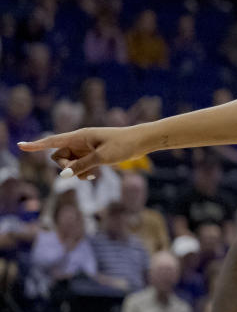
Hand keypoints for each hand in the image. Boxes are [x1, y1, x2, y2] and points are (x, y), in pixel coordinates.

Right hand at [17, 127, 144, 179]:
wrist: (140, 142)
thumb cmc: (123, 145)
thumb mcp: (102, 158)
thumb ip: (81, 166)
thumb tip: (63, 176)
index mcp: (79, 136)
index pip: (53, 141)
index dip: (36, 145)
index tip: (20, 145)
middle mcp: (80, 141)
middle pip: (59, 156)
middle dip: (65, 167)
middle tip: (81, 172)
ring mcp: (85, 148)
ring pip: (69, 163)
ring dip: (75, 172)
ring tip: (91, 176)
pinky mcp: (92, 154)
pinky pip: (79, 165)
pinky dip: (82, 172)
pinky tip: (93, 176)